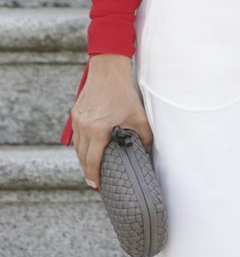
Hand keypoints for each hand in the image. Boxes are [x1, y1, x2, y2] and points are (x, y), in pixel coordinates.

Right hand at [70, 54, 153, 190]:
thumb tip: (146, 151)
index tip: (96, 185)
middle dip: (87, 171)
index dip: (94, 175)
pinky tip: (88, 151)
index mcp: (98, 130)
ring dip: (83, 160)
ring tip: (91, 170)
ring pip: (77, 147)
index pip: (92, 160)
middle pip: (82, 156)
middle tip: (94, 182)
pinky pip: (76, 136)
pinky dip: (81, 146)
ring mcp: (77, 120)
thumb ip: (144, 137)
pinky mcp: (75, 114)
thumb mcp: (139, 117)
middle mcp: (84, 126)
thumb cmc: (123, 93)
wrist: (108, 71)